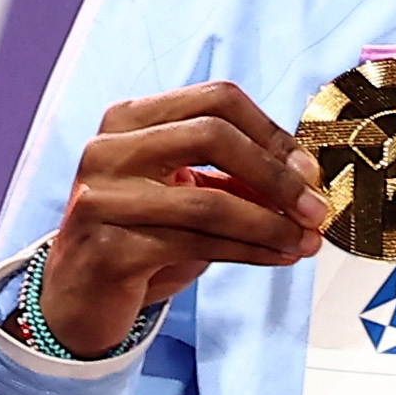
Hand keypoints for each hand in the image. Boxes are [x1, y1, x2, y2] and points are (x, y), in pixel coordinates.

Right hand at [34, 86, 327, 351]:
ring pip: (209, 201)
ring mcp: (103, 198)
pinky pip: (198, 244)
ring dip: (272, 224)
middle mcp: (109, 149)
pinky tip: (280, 257)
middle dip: (276, 174)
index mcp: (131, 120)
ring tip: (307, 241)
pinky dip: (252, 251)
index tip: (308, 169)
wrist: (80, 294)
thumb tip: (307, 177)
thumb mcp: (189, 192)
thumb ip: (237, 176)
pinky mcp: (109, 248)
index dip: (272, 132)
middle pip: (211, 135)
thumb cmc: (143, 234)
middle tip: (315, 208)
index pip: (215, 100)